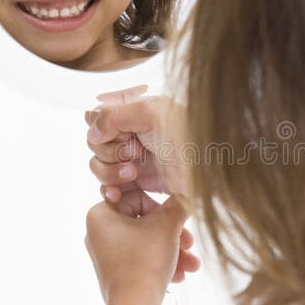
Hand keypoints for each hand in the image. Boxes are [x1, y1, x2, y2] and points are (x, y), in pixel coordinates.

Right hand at [85, 86, 186, 204]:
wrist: (212, 171)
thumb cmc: (189, 137)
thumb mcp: (152, 113)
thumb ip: (114, 115)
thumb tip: (92, 132)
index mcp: (135, 110)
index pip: (97, 114)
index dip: (101, 125)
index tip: (121, 131)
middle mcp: (132, 133)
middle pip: (93, 142)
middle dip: (107, 150)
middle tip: (135, 152)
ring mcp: (133, 159)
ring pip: (98, 165)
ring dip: (109, 172)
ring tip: (134, 173)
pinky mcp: (136, 184)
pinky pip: (108, 188)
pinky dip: (108, 191)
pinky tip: (118, 194)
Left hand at [85, 192, 199, 304]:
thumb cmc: (145, 261)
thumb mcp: (167, 225)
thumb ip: (178, 203)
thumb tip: (187, 191)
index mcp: (100, 214)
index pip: (139, 198)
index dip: (164, 209)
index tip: (180, 221)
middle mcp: (98, 232)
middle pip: (145, 222)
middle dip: (174, 234)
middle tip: (189, 244)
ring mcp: (106, 253)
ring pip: (147, 241)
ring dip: (173, 250)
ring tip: (192, 265)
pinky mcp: (115, 271)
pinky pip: (142, 257)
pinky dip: (161, 262)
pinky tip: (180, 275)